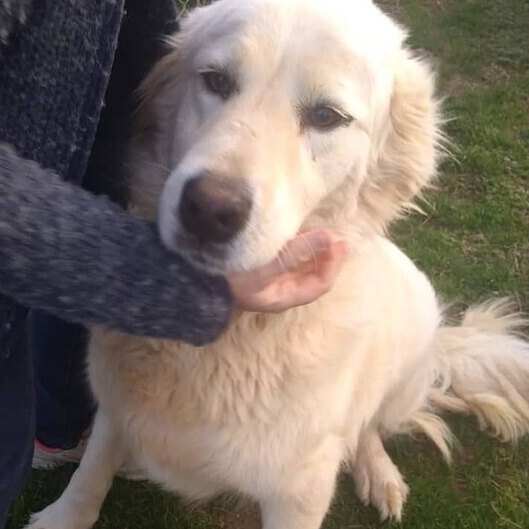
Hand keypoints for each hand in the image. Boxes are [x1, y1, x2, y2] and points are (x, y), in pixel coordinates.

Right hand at [227, 229, 346, 312]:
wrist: (189, 281)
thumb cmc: (227, 278)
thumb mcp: (264, 266)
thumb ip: (297, 252)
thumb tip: (329, 237)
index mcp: (281, 297)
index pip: (319, 284)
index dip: (333, 264)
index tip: (339, 241)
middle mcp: (277, 292)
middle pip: (311, 276)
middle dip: (325, 257)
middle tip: (336, 235)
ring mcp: (266, 282)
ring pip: (299, 267)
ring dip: (311, 250)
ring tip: (319, 231)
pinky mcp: (256, 269)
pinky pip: (284, 259)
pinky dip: (294, 246)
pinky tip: (294, 231)